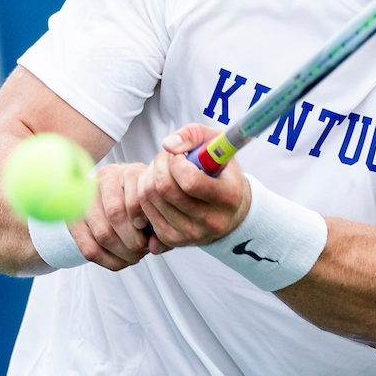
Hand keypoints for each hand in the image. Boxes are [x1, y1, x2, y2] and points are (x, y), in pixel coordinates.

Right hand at [67, 162, 148, 270]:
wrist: (119, 201)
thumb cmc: (146, 207)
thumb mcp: (156, 209)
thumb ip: (161, 226)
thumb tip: (153, 247)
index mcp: (130, 172)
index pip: (135, 198)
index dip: (143, 221)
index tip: (150, 234)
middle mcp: (105, 178)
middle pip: (115, 215)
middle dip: (133, 241)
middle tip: (143, 250)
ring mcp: (86, 199)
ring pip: (102, 233)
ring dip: (122, 253)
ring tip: (135, 256)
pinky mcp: (74, 218)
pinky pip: (88, 248)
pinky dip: (108, 261)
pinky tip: (121, 261)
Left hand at [137, 124, 251, 253]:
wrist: (230, 212)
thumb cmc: (222, 173)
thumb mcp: (217, 145)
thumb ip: (194, 135)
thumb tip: (168, 145)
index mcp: (228, 196)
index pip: (189, 181)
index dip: (176, 162)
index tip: (180, 156)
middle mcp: (211, 220)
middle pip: (164, 189)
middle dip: (158, 166)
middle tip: (166, 160)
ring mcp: (191, 234)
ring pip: (150, 199)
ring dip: (149, 178)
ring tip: (162, 172)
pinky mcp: (174, 241)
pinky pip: (145, 213)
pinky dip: (145, 195)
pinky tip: (158, 190)